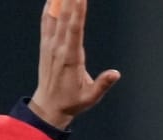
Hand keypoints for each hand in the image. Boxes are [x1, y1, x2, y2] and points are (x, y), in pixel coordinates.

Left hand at [30, 0, 120, 128]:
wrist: (48, 106)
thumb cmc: (71, 102)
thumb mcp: (90, 97)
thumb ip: (102, 84)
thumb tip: (116, 74)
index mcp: (70, 58)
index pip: (75, 29)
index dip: (78, 11)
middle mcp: (58, 48)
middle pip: (64, 18)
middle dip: (69, 1)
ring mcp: (50, 46)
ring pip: (54, 17)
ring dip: (59, 2)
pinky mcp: (46, 46)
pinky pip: (46, 23)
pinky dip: (49, 10)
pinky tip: (52, 0)